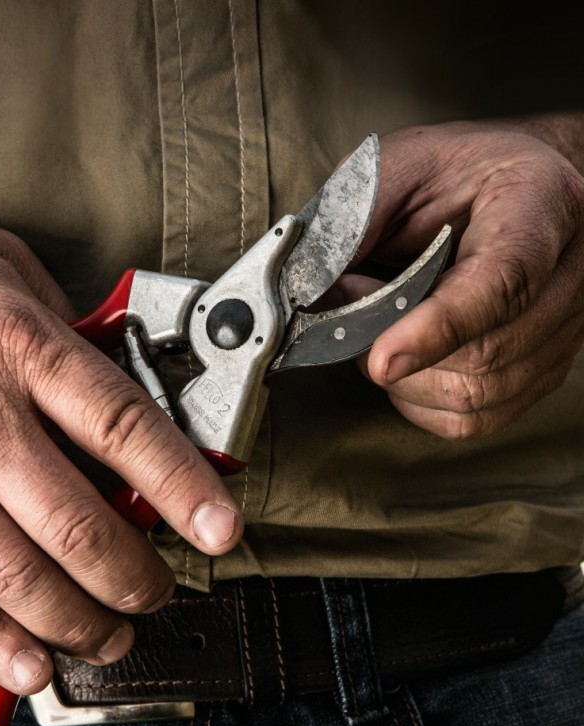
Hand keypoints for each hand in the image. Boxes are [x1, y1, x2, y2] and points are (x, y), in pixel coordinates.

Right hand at [0, 214, 242, 693]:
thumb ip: (65, 316)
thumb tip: (118, 360)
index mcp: (18, 347)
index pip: (122, 426)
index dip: (184, 483)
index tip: (221, 526)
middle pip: (77, 523)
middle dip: (135, 573)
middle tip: (160, 587)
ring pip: (18, 576)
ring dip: (79, 620)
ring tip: (114, 633)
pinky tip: (33, 662)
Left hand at [343, 120, 583, 438]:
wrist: (510, 183)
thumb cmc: (451, 173)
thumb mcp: (395, 167)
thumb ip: (354, 222)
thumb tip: (308, 294)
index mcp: (539, 203)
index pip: (503, 281)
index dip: (438, 328)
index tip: (380, 359)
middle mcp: (571, 270)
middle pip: (485, 354)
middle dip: (397, 345)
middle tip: (355, 302)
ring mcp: (564, 327)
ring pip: (477, 396)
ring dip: (404, 376)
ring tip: (381, 323)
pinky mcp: (543, 368)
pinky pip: (476, 417)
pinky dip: (421, 400)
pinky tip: (405, 357)